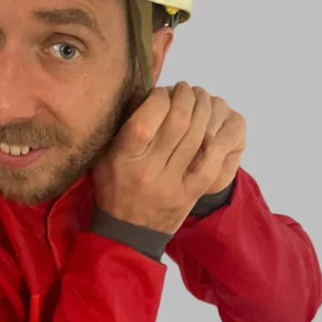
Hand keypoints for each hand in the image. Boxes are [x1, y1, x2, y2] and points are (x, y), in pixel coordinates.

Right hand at [92, 82, 245, 235]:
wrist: (128, 232)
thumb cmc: (115, 185)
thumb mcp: (105, 154)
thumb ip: (121, 125)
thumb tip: (146, 90)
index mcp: (124, 157)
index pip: (148, 118)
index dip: (161, 97)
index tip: (162, 92)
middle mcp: (148, 170)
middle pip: (178, 122)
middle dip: (187, 97)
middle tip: (187, 89)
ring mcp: (171, 184)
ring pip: (197, 137)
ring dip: (204, 111)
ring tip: (200, 100)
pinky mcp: (190, 194)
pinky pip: (210, 163)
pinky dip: (216, 140)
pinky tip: (213, 127)